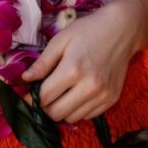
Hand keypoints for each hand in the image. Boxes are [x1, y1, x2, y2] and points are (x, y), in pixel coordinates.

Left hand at [20, 1, 138, 123]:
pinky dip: (77, 109)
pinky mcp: (111, 99)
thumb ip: (43, 62)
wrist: (122, 29)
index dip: (32, 97)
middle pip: (56, 113)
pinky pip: (87, 116)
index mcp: (72, 69)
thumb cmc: (88, 30)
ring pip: (71, 118)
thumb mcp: (61, 39)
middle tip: (44, 93)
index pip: (44, 97)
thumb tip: (25, 79)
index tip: (28, 94)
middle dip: (45, 106)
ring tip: (61, 92)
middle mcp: (89, 86)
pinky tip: (77, 93)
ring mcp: (102, 95)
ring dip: (61, 109)